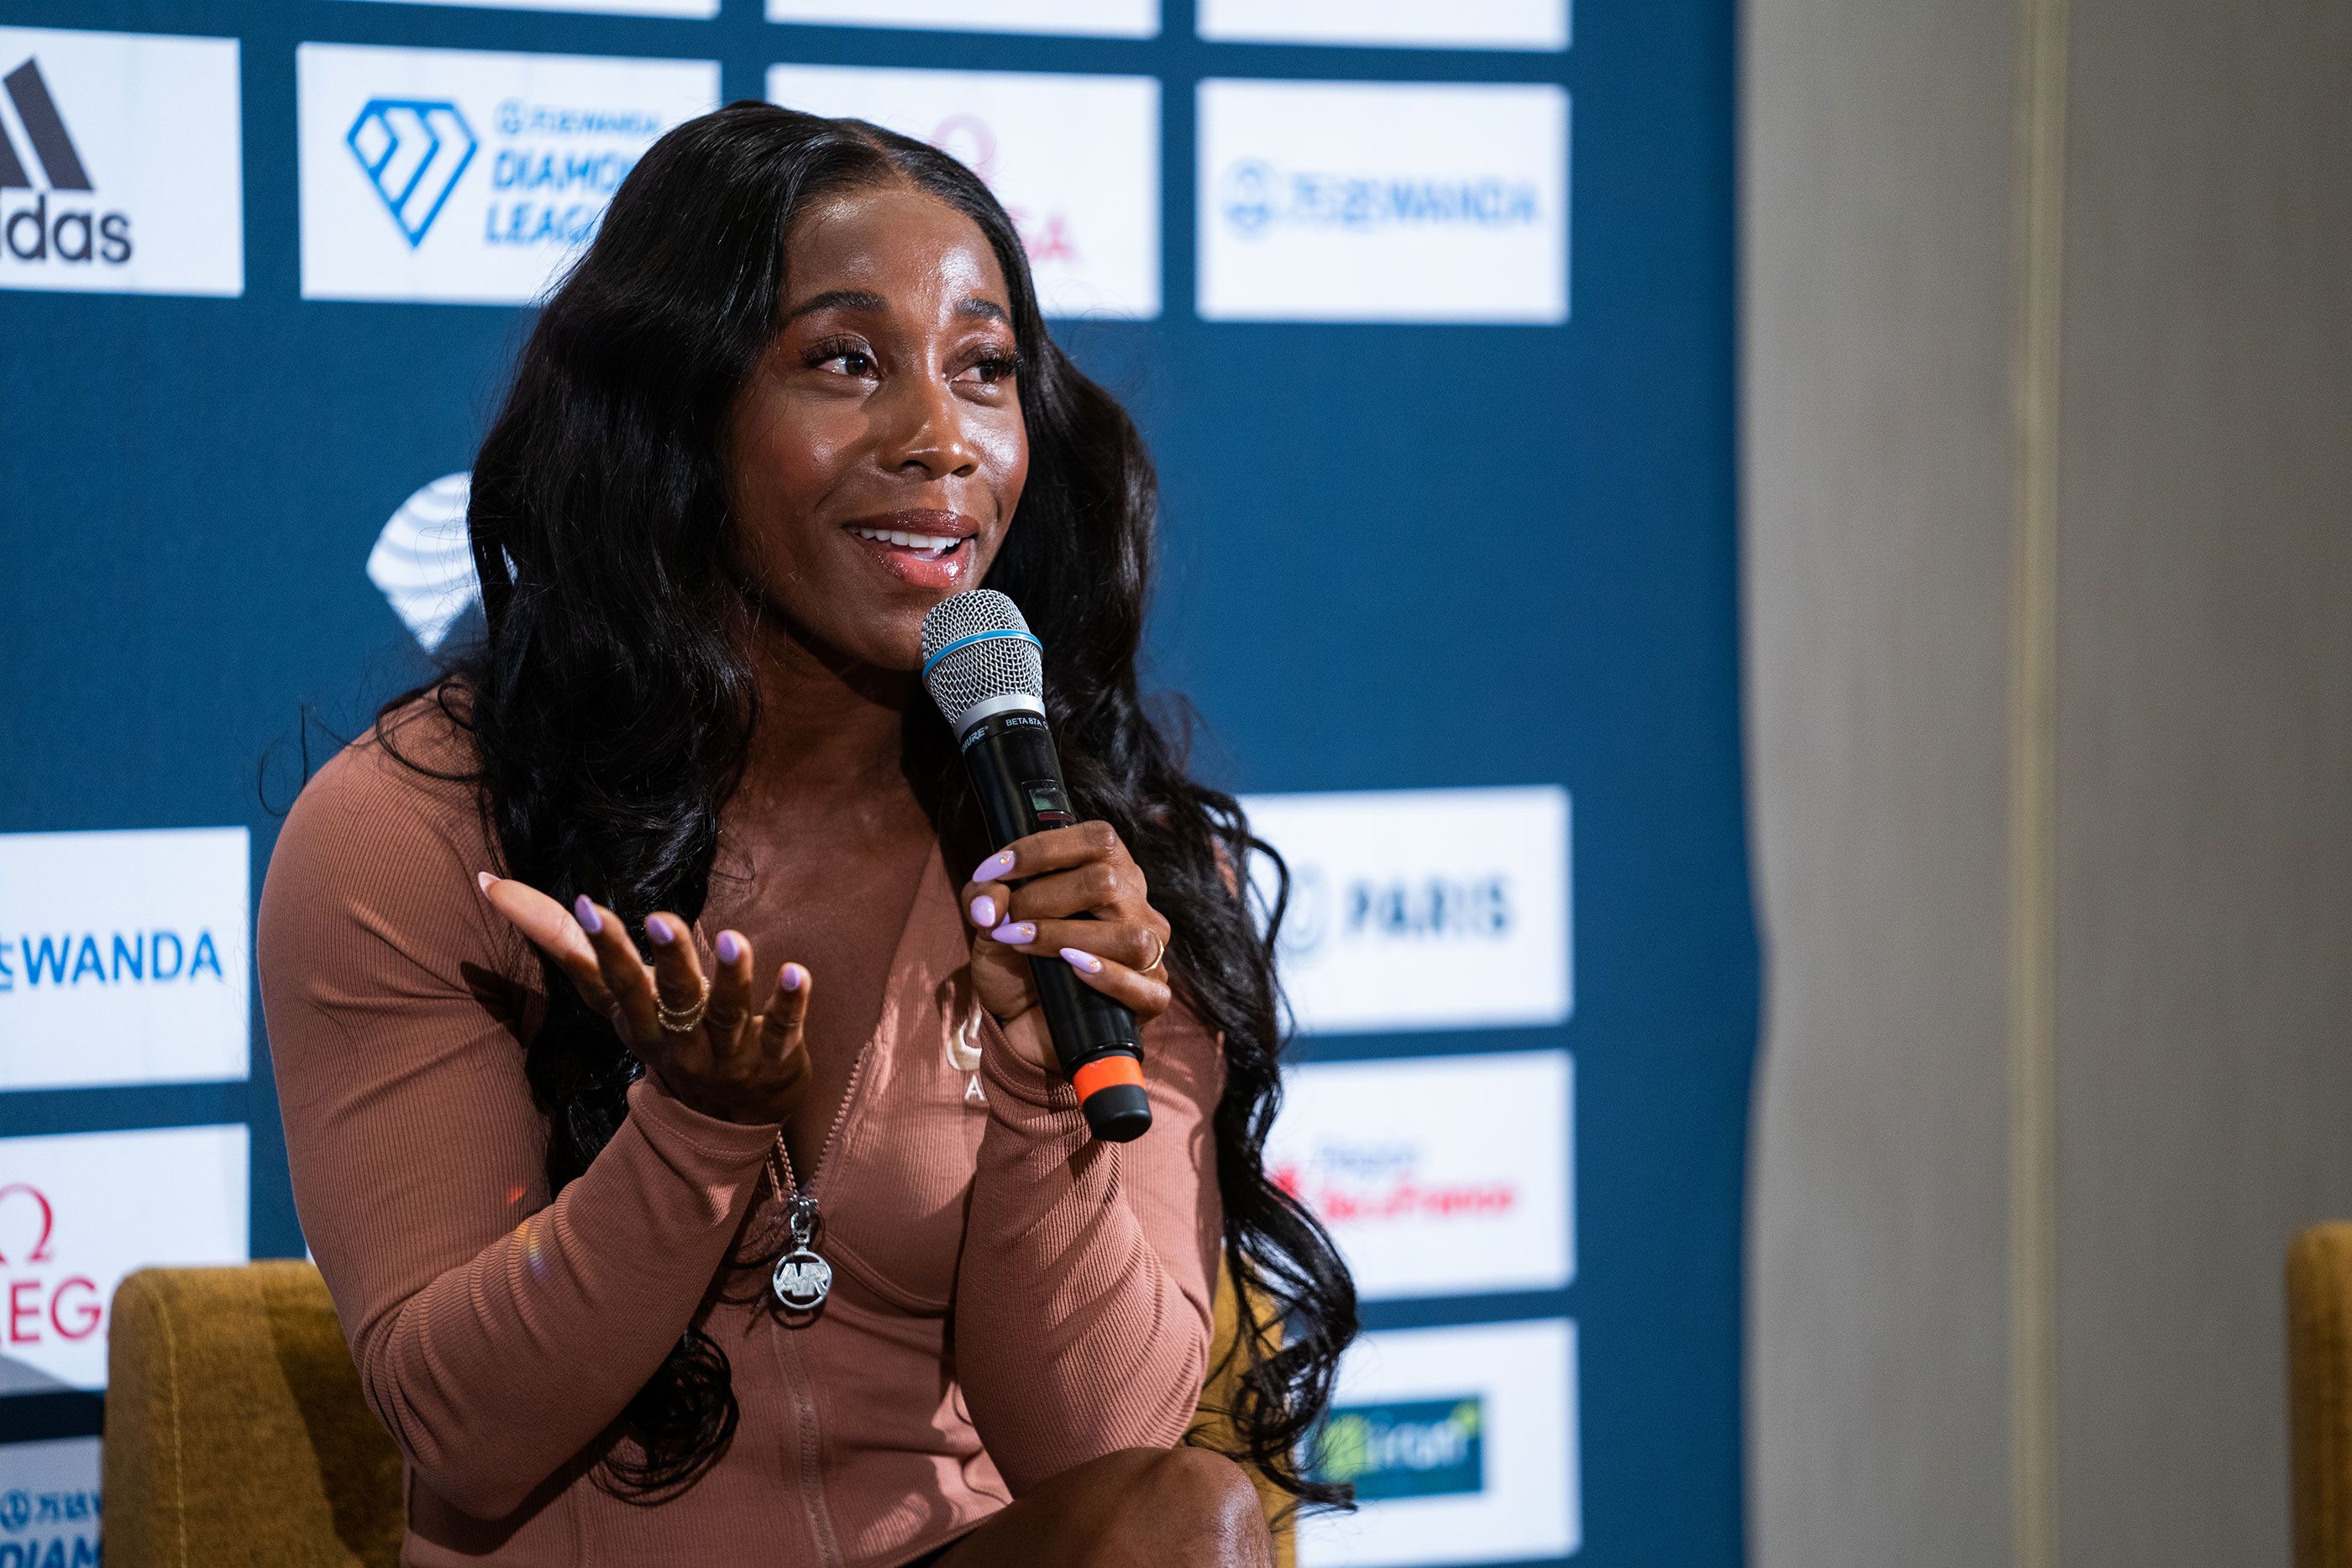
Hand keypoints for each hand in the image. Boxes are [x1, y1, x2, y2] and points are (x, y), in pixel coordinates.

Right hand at [475, 873, 811, 1126]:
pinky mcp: (774, 1060)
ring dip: (730, 977)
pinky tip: (797, 971)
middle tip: (663, 919)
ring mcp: (727, 1053)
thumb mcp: (615, 998)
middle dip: (667, 961)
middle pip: (670, 998)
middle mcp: (679, 1039)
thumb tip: (491, 882)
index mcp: (639, 1020)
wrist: (725, 1118)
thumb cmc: (665, 1033)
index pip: (615, 984)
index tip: (589, 905)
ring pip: (727, 1015)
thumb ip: (563, 941)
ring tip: (733, 940)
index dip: (603, 949)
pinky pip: (781, 1031)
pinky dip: (789, 1003)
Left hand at [958, 822, 1173, 1072]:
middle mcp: (1136, 907)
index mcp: (1110, 872)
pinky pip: (1145, 987)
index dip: (1042, 850)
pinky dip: (1107, 977)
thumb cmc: (1014, 959)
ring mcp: (1149, 953)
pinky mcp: (1149, 998)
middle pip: (1108, 881)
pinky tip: (1071, 969)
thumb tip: (990, 905)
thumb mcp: (988, 920)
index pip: (1098, 839)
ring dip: (1065, 936)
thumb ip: (984, 898)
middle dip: (1044, 898)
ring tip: (1022, 943)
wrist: (1018, 1020)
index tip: (994, 871)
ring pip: (1129, 936)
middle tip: (1006, 920)